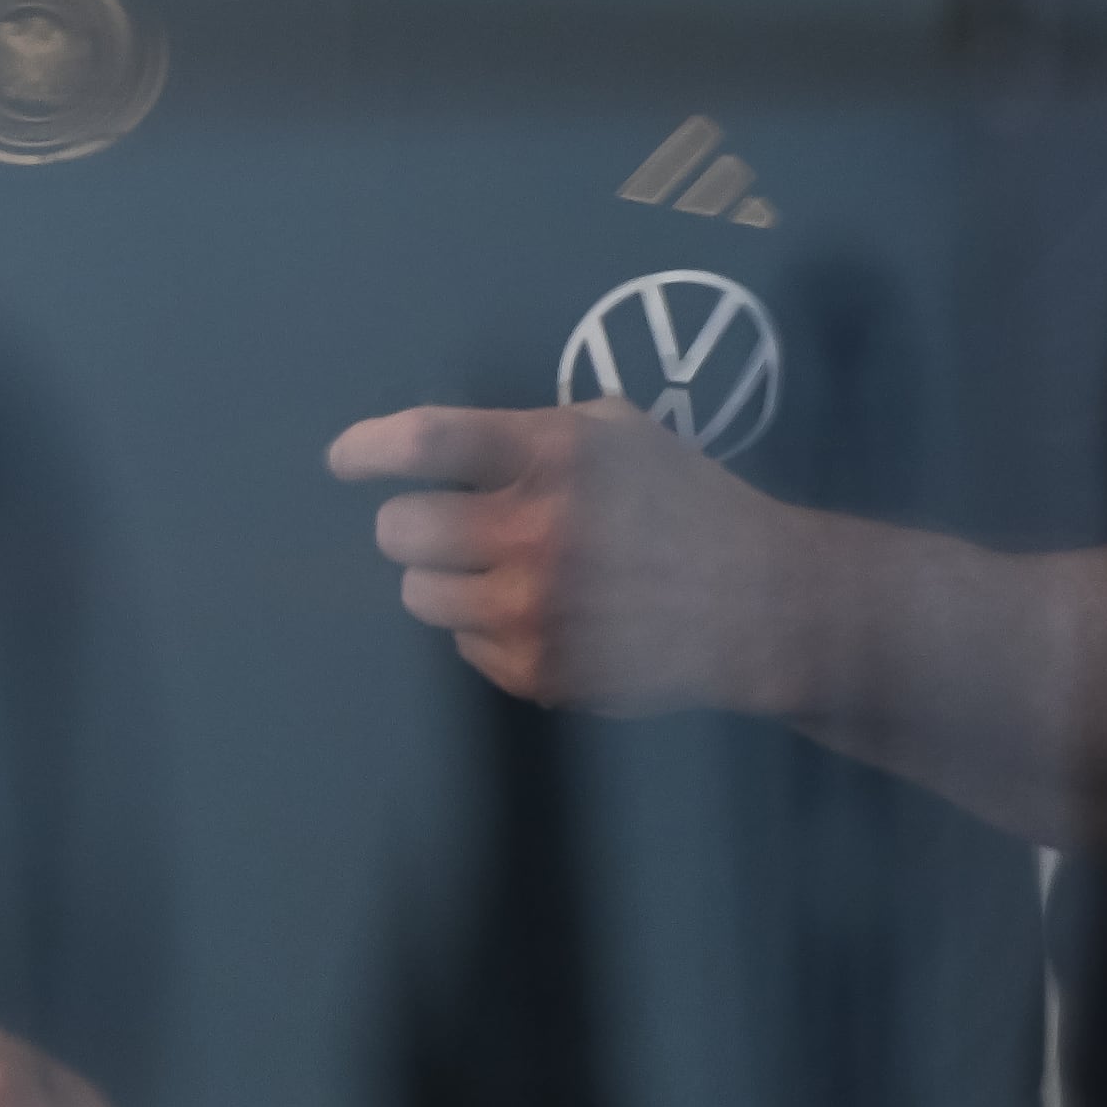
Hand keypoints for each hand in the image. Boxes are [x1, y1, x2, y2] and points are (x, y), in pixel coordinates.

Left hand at [327, 401, 831, 718]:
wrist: (761, 603)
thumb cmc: (686, 502)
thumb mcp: (621, 433)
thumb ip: (532, 434)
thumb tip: (436, 451)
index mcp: (556, 457)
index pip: (423, 443)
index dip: (366, 450)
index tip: (346, 461)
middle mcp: (537, 533)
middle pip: (398, 530)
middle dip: (413, 524)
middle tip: (449, 526)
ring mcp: (533, 611)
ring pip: (418, 594)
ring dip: (445, 579)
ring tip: (498, 573)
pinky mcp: (538, 672)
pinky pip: (462, 647)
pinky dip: (487, 629)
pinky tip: (541, 615)